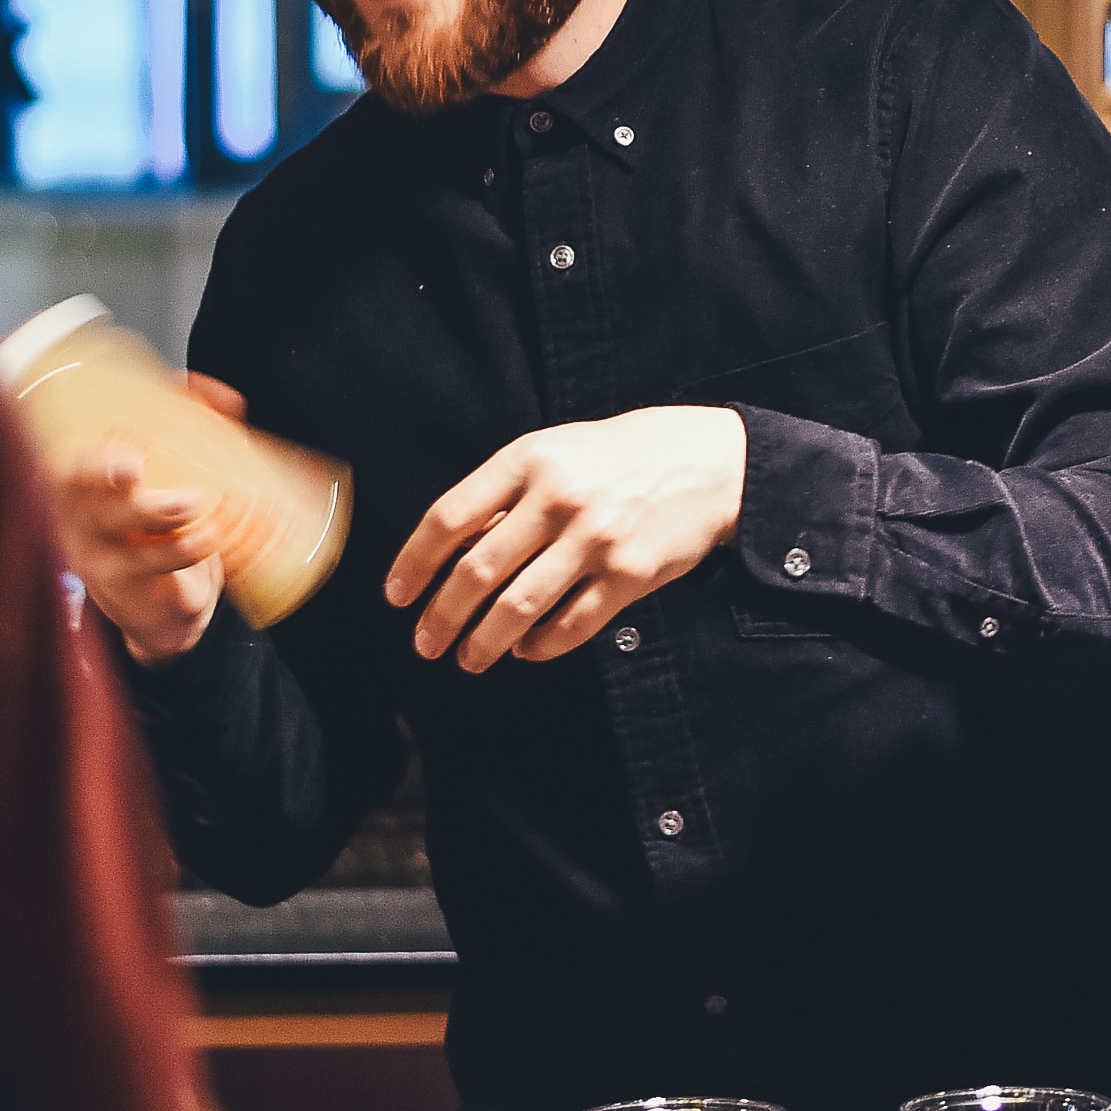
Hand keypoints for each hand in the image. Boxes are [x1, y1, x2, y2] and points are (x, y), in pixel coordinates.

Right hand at [46, 374, 249, 664]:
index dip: (89, 450)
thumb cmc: (155, 525)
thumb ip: (188, 426)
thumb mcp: (166, 472)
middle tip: (136, 466)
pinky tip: (208, 536)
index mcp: (83, 480)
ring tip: (191, 502)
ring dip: (155, 513)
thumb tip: (224, 398)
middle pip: (81, 491)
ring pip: (115, 528)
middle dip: (104, 473)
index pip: (69, 459)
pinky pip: (148, 565)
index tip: (117, 442)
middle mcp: (80, 515)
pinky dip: (182, 549)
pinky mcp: (127, 584)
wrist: (158, 605)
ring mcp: (98, 553)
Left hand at [386, 406, 747, 669]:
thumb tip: (455, 551)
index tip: (398, 595)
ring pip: (518, 607)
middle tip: (425, 643)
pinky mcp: (628, 575)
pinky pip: (570, 625)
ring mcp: (594, 538)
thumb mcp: (558, 451)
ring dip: (483, 642)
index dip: (414, 563)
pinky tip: (526, 651)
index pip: (449, 518)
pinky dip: (540, 647)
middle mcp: (557, 498)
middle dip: (441, 617)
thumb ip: (509, 493)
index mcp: (528, 459)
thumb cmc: (624, 457)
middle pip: (476, 572)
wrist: (712, 464)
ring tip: (468, 659)